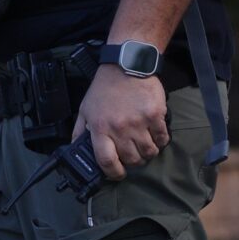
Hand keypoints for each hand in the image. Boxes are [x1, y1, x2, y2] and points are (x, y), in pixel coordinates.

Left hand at [74, 65, 168, 181]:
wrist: (126, 65)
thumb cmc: (105, 88)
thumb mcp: (86, 109)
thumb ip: (80, 131)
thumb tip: (76, 149)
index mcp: (100, 128)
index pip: (106, 161)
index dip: (113, 173)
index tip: (118, 174)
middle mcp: (120, 128)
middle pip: (131, 159)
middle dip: (133, 162)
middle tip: (134, 155)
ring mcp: (139, 122)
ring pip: (149, 152)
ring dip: (148, 152)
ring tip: (146, 146)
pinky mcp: (155, 115)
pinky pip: (162, 138)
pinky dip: (161, 140)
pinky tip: (156, 134)